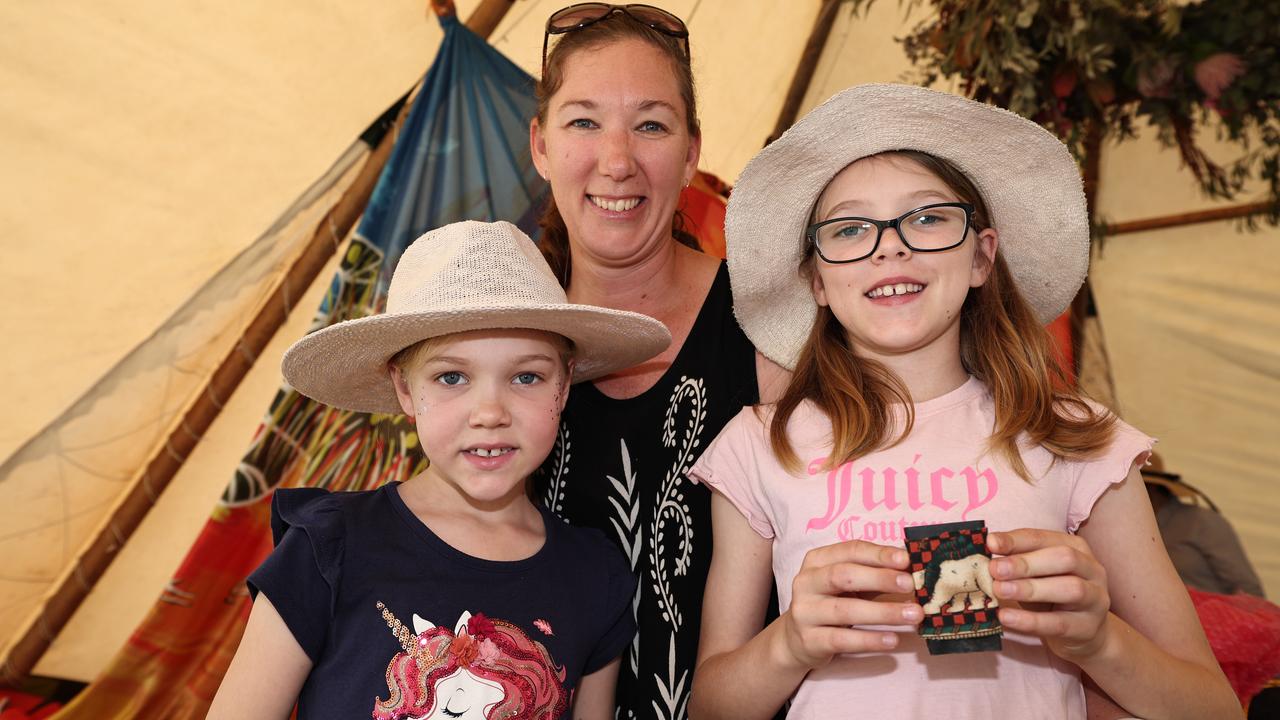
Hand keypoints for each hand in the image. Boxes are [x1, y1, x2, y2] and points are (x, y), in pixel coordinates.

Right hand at [778, 540, 922, 669]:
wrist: (797, 640)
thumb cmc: (831, 603)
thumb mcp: (849, 584)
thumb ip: (875, 575)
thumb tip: (912, 571)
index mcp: (817, 560)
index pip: (850, 550)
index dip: (879, 554)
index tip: (907, 559)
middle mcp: (806, 582)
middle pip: (843, 575)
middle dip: (879, 578)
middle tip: (910, 584)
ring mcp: (804, 612)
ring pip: (844, 610)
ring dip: (883, 612)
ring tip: (913, 615)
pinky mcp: (809, 640)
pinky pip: (842, 639)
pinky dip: (869, 640)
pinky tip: (892, 640)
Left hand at [988, 529, 1111, 660]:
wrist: (1086, 632)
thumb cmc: (1053, 595)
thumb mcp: (1036, 574)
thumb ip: (1016, 563)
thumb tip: (986, 555)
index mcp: (1076, 547)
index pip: (1044, 538)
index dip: (1016, 540)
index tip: (989, 543)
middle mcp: (1091, 569)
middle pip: (1064, 558)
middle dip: (1026, 563)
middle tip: (995, 569)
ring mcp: (1096, 598)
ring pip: (1070, 589)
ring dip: (1031, 588)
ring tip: (1000, 590)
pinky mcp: (1088, 627)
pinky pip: (1060, 623)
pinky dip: (1031, 620)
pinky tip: (1006, 617)